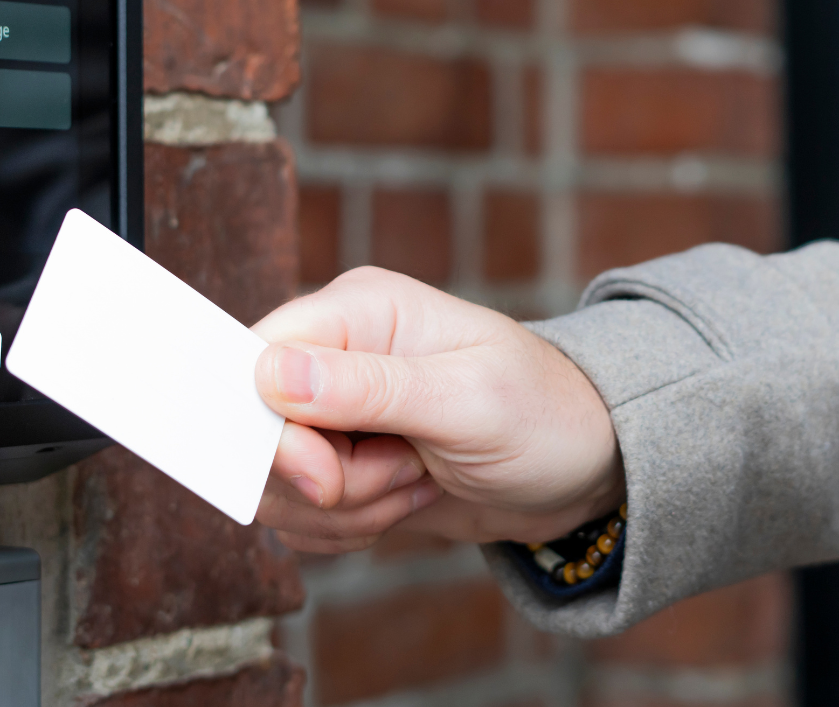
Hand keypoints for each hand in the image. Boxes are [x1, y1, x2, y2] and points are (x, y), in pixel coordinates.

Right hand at [251, 267, 623, 553]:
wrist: (584, 468)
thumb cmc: (544, 414)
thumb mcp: (466, 401)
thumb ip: (368, 389)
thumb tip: (270, 374)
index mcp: (358, 309)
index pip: (254, 360)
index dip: (271, 430)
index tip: (326, 476)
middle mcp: (335, 354)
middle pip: (257, 434)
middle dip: (325, 481)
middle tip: (403, 472)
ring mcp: (334, 412)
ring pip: (277, 485)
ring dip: (346, 509)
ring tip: (419, 480)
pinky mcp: (340, 463)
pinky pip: (301, 515)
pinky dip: (350, 528)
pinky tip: (411, 500)